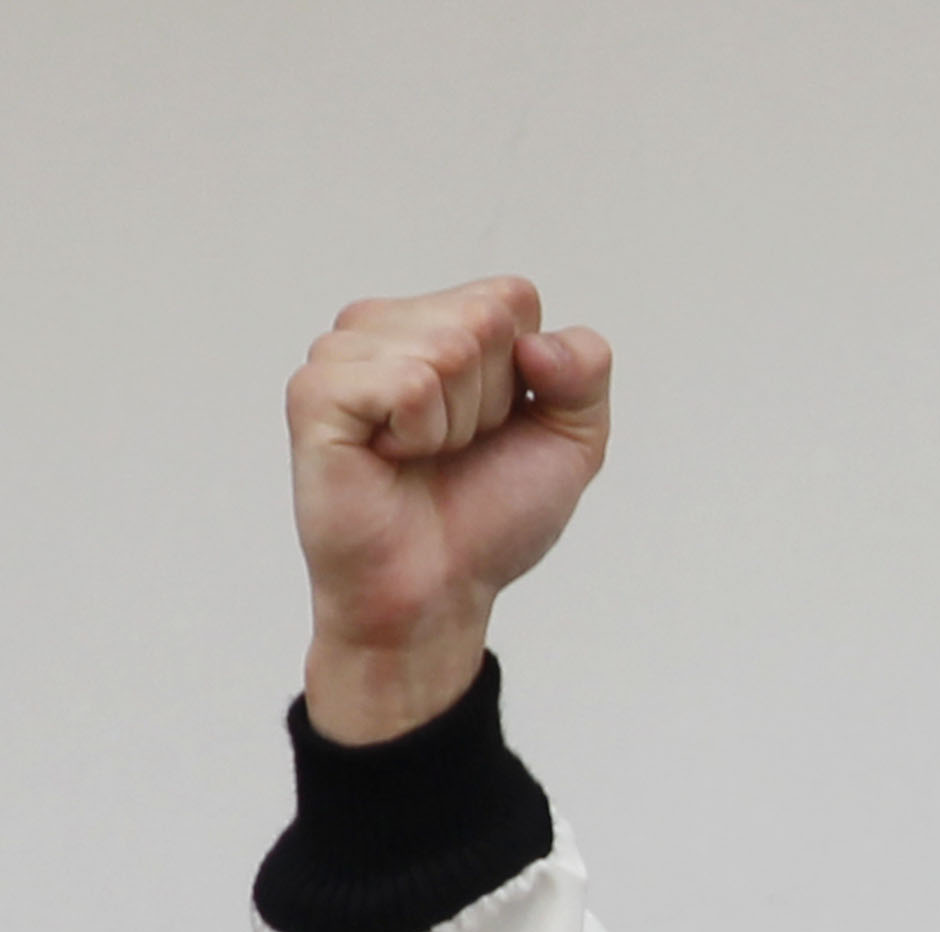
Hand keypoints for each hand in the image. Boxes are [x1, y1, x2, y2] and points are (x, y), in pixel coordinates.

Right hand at [288, 277, 611, 740]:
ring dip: (458, 423)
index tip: (496, 427)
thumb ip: (587, 370)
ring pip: (448, 348)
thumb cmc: (491, 515)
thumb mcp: (572, 440)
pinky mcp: (316, 392)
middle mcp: (383, 326)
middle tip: (455, 448)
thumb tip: (536, 342)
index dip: (529, 375)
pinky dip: (420, 433)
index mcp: (437, 321)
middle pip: (484, 319)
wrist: (440, 589)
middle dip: (494, 400)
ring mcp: (341, 353)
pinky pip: (406, 382)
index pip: (513, 298)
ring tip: (421, 457)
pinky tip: (389, 458)